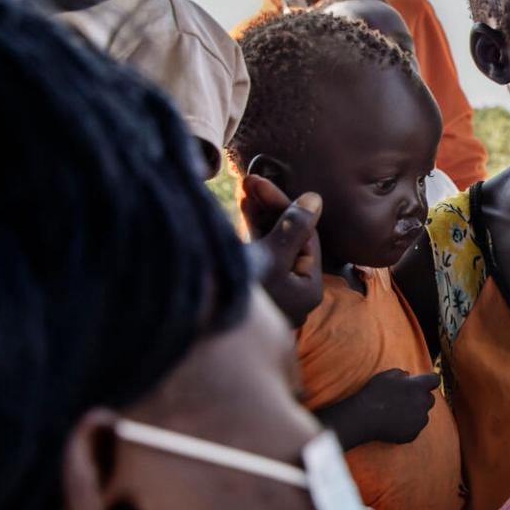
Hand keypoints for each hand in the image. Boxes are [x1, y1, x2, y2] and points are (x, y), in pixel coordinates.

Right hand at [243, 175, 322, 326]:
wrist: (195, 328)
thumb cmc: (239, 297)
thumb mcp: (270, 258)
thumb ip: (293, 228)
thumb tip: (315, 200)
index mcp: (307, 289)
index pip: (305, 237)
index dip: (285, 206)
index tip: (262, 183)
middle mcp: (292, 292)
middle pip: (288, 240)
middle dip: (269, 209)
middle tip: (249, 181)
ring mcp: (271, 291)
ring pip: (269, 245)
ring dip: (257, 217)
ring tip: (243, 189)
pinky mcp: (249, 289)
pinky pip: (254, 255)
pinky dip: (247, 233)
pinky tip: (239, 208)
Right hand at [321, 368, 439, 447]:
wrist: (365, 418)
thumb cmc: (374, 393)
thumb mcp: (386, 375)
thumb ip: (402, 374)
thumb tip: (408, 376)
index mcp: (418, 386)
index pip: (435, 380)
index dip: (430, 380)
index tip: (424, 382)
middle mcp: (423, 403)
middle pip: (430, 399)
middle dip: (421, 398)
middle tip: (405, 399)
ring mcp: (419, 420)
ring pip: (423, 415)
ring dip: (415, 413)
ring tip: (397, 413)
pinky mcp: (413, 434)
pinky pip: (415, 428)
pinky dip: (408, 426)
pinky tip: (394, 423)